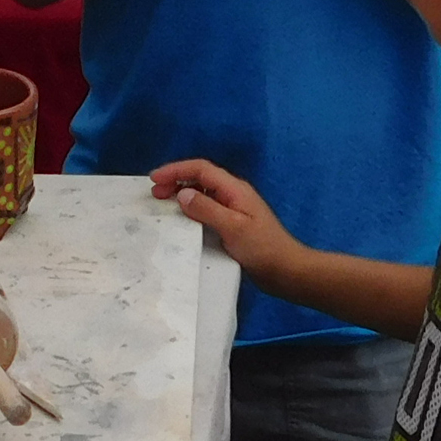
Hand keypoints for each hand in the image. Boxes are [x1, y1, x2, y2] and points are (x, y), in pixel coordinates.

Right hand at [148, 158, 302, 280]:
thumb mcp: (233, 227)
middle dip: (176, 181)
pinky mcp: (233, 225)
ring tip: (163, 204)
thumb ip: (207, 209)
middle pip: (201, 178)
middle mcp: (233, 195)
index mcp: (235, 189)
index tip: (154, 179)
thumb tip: (182, 194)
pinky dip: (191, 210)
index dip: (176, 170)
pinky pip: (207, 209)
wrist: (286, 271)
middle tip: (154, 193)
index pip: (201, 169)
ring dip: (182, 195)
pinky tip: (182, 221)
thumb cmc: (262, 248)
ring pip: (203, 193)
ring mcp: (234, 209)